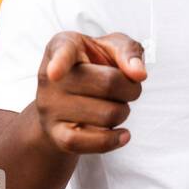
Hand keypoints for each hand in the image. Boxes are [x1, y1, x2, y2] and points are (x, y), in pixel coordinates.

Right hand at [35, 31, 145, 153]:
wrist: (67, 99)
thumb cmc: (93, 66)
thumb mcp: (111, 47)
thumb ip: (127, 50)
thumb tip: (138, 73)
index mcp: (63, 45)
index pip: (62, 52)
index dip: (60, 63)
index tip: (55, 73)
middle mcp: (50, 78)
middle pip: (109, 84)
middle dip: (131, 88)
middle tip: (127, 88)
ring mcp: (50, 108)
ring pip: (107, 114)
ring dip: (124, 112)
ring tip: (115, 106)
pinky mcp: (57, 135)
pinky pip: (91, 143)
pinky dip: (113, 140)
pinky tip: (123, 134)